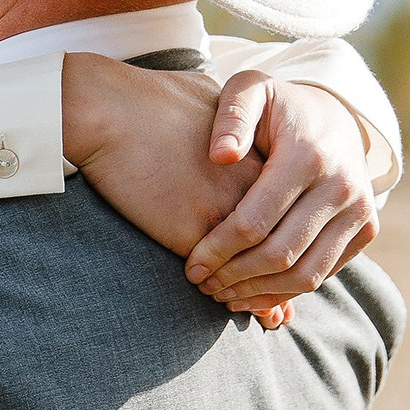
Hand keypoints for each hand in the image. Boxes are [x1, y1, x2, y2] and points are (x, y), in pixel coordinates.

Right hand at [59, 53, 296, 330]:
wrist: (112, 110)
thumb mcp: (213, 104)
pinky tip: (210, 294)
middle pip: (287, 243)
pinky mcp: (197, 233)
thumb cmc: (153, 100)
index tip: (285, 264)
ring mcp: (229, 211)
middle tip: (276, 309)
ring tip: (238, 304)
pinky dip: (219, 290)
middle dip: (282, 280)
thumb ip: (237, 126)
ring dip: (249, 292)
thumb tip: (232, 139)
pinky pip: (220, 275)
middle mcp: (257, 186)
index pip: (296, 210)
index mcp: (267, 154)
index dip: (291, 243)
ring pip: (258, 267)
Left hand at [181, 75, 378, 312]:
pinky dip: (284, 292)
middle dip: (234, 277)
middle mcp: (342, 187)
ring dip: (259, 293)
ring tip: (223, 295)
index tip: (190, 266)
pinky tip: (250, 293)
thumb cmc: (278, 107)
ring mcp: (360, 211)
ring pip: (305, 276)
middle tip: (203, 284)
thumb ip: (232, 115)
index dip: (218, 250)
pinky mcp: (367, 230)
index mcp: (308, 156)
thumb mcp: (250, 91)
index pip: (255, 221)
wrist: (335, 115)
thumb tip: (221, 156)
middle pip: (279, 255)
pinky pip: (322, 275)